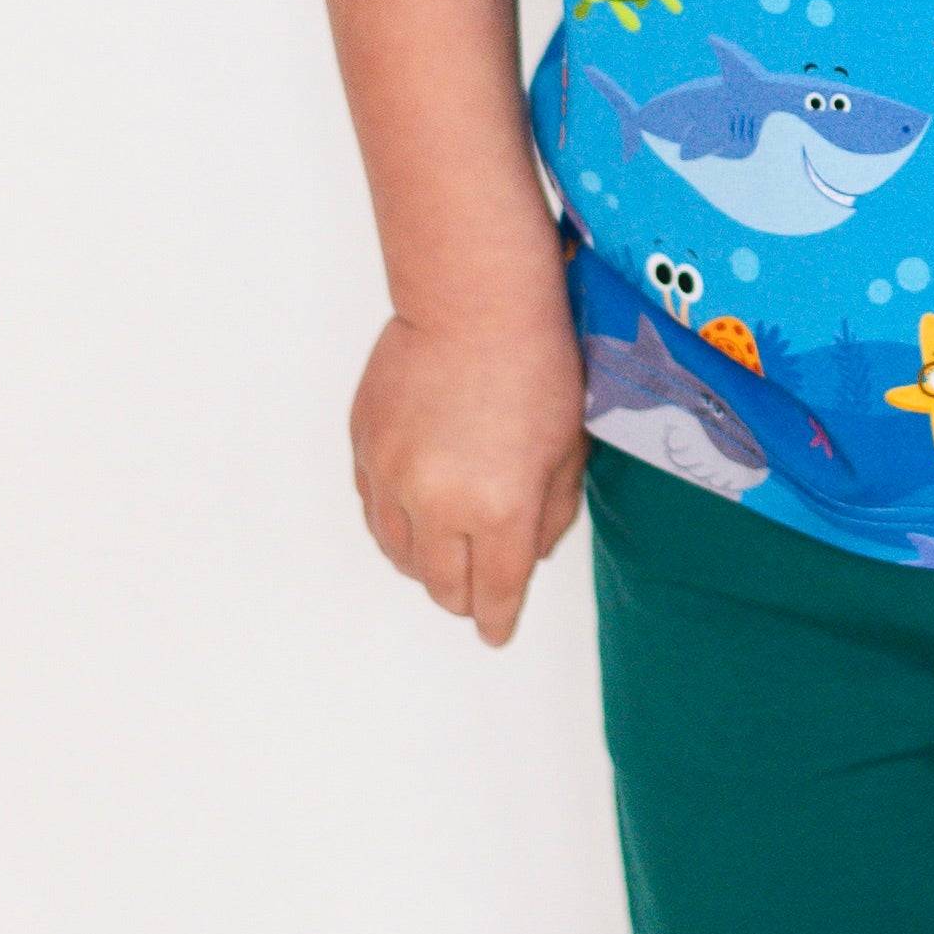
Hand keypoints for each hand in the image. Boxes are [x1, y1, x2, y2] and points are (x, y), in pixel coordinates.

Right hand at [349, 301, 589, 647]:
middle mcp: (439, 505)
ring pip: (401, 556)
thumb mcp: (567, 447)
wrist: (473, 301)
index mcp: (500, 510)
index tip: (496, 631)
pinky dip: (397, 522)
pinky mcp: (365, 449)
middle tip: (478, 592)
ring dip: (426, 562)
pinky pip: (375, 512)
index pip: (495, 594)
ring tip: (448, 547)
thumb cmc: (535, 364)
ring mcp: (393, 477)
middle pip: (442, 588)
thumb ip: (551, 516)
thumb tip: (528, 558)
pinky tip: (418, 507)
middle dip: (464, 596)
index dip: (498, 621)